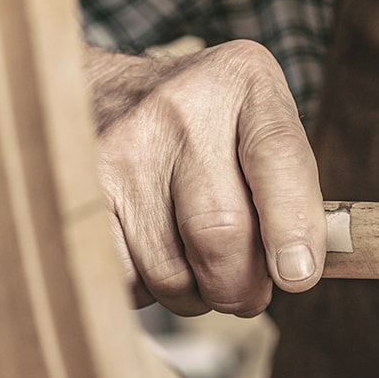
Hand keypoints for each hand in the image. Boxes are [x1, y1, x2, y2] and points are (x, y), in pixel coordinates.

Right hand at [89, 40, 324, 316]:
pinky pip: (123, 280)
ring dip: (193, 294)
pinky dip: (145, 291)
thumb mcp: (257, 125)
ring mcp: (121, 145)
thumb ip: (291, 190)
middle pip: (221, 232)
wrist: (102, 92)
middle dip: (240, 287)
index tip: (297, 275)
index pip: (278, 155)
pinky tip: (149, 256)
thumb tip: (298, 274)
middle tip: (244, 293)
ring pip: (170, 271)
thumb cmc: (202, 128)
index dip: (292, 224)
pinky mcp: (80, 188)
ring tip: (193, 264)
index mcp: (244, 83)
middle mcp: (181, 106)